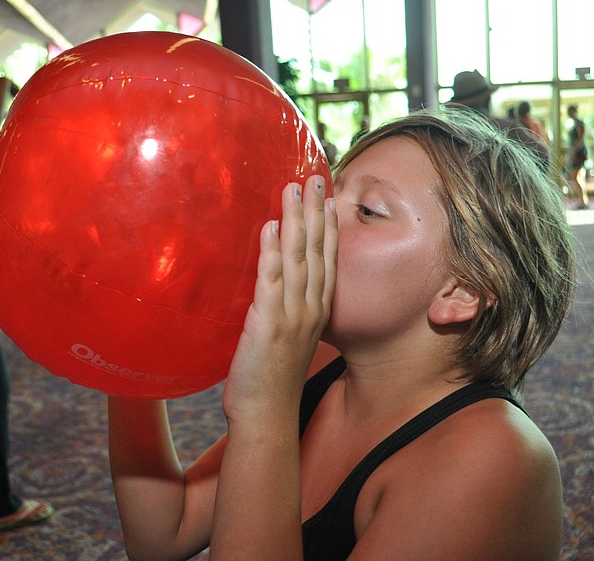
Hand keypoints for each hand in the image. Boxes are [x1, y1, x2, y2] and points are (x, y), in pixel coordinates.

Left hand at [222, 175, 337, 419]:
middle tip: (315, 177)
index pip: (326, 260)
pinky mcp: (269, 324)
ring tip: (294, 189)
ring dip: (296, 222)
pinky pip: (271, 281)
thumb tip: (279, 287)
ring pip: (297, 259)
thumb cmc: (272, 379)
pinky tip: (270, 226)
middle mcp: (310, 309)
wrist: (266, 416)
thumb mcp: (289, 339)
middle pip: (316, 252)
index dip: (327, 226)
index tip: (327, 197)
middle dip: (317, 212)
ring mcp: (292, 316)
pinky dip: (271, 252)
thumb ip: (289, 310)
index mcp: (316, 311)